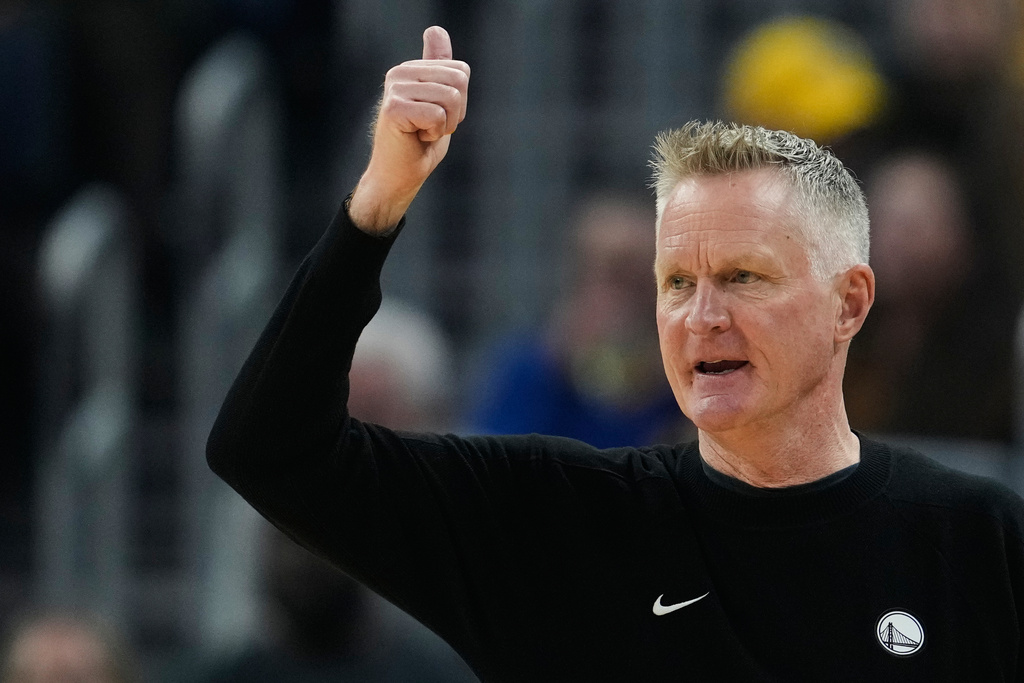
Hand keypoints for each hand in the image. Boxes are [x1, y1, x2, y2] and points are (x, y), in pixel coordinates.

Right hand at [349, 26, 469, 232]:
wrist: (399, 176)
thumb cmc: (419, 144)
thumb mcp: (439, 101)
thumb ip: (439, 68)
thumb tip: (435, 29)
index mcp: (410, 68)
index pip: (461, 71)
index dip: (460, 102)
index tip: (438, 117)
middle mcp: (399, 73)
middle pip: (459, 81)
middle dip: (456, 112)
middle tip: (432, 127)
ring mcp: (394, 89)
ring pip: (450, 98)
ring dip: (445, 124)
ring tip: (423, 132)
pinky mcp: (393, 109)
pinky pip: (437, 115)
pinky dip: (434, 133)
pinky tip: (416, 138)